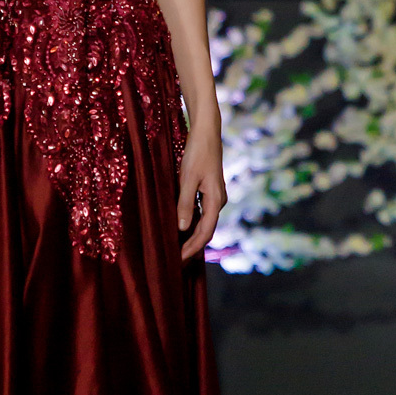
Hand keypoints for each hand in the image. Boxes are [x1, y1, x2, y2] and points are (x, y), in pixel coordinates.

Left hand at [177, 120, 226, 262]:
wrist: (207, 133)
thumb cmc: (197, 153)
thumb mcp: (187, 178)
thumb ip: (185, 203)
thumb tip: (182, 228)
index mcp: (216, 200)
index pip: (205, 232)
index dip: (192, 248)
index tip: (179, 260)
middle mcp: (219, 201)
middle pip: (207, 231)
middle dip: (192, 247)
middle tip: (176, 261)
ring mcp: (216, 197)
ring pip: (205, 223)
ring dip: (192, 237)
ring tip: (177, 249)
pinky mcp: (211, 191)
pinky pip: (203, 214)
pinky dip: (193, 224)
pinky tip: (182, 229)